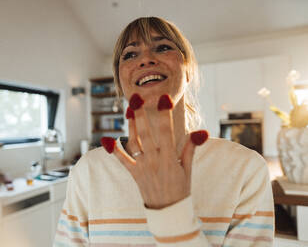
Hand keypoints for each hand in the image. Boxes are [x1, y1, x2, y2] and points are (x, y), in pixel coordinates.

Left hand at [101, 93, 207, 208]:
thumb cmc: (181, 188)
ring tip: (129, 109)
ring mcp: (142, 167)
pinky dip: (114, 150)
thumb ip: (191, 148)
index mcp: (169, 158)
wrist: (168, 211)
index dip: (164, 114)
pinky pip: (122, 160)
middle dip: (141, 114)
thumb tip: (201, 132)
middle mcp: (154, 160)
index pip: (166, 131)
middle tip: (137, 97)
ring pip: (134, 142)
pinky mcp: (134, 173)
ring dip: (130, 125)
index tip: (164, 98)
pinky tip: (107, 139)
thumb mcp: (188, 169)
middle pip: (146, 133)